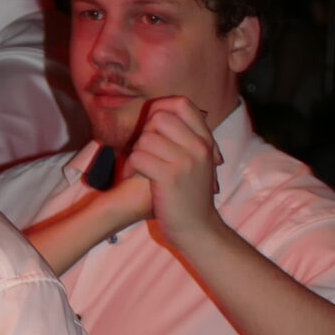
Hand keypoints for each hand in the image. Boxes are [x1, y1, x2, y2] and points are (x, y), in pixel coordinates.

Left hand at [126, 98, 221, 247]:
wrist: (198, 229)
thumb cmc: (190, 196)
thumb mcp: (197, 162)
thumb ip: (185, 138)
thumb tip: (159, 113)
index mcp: (205, 140)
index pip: (182, 104)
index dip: (161, 109)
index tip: (152, 127)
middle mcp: (198, 146)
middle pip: (159, 118)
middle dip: (145, 134)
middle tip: (145, 153)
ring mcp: (185, 161)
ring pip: (145, 138)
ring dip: (136, 153)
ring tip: (138, 169)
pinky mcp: (170, 177)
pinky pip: (138, 157)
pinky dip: (130, 168)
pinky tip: (134, 178)